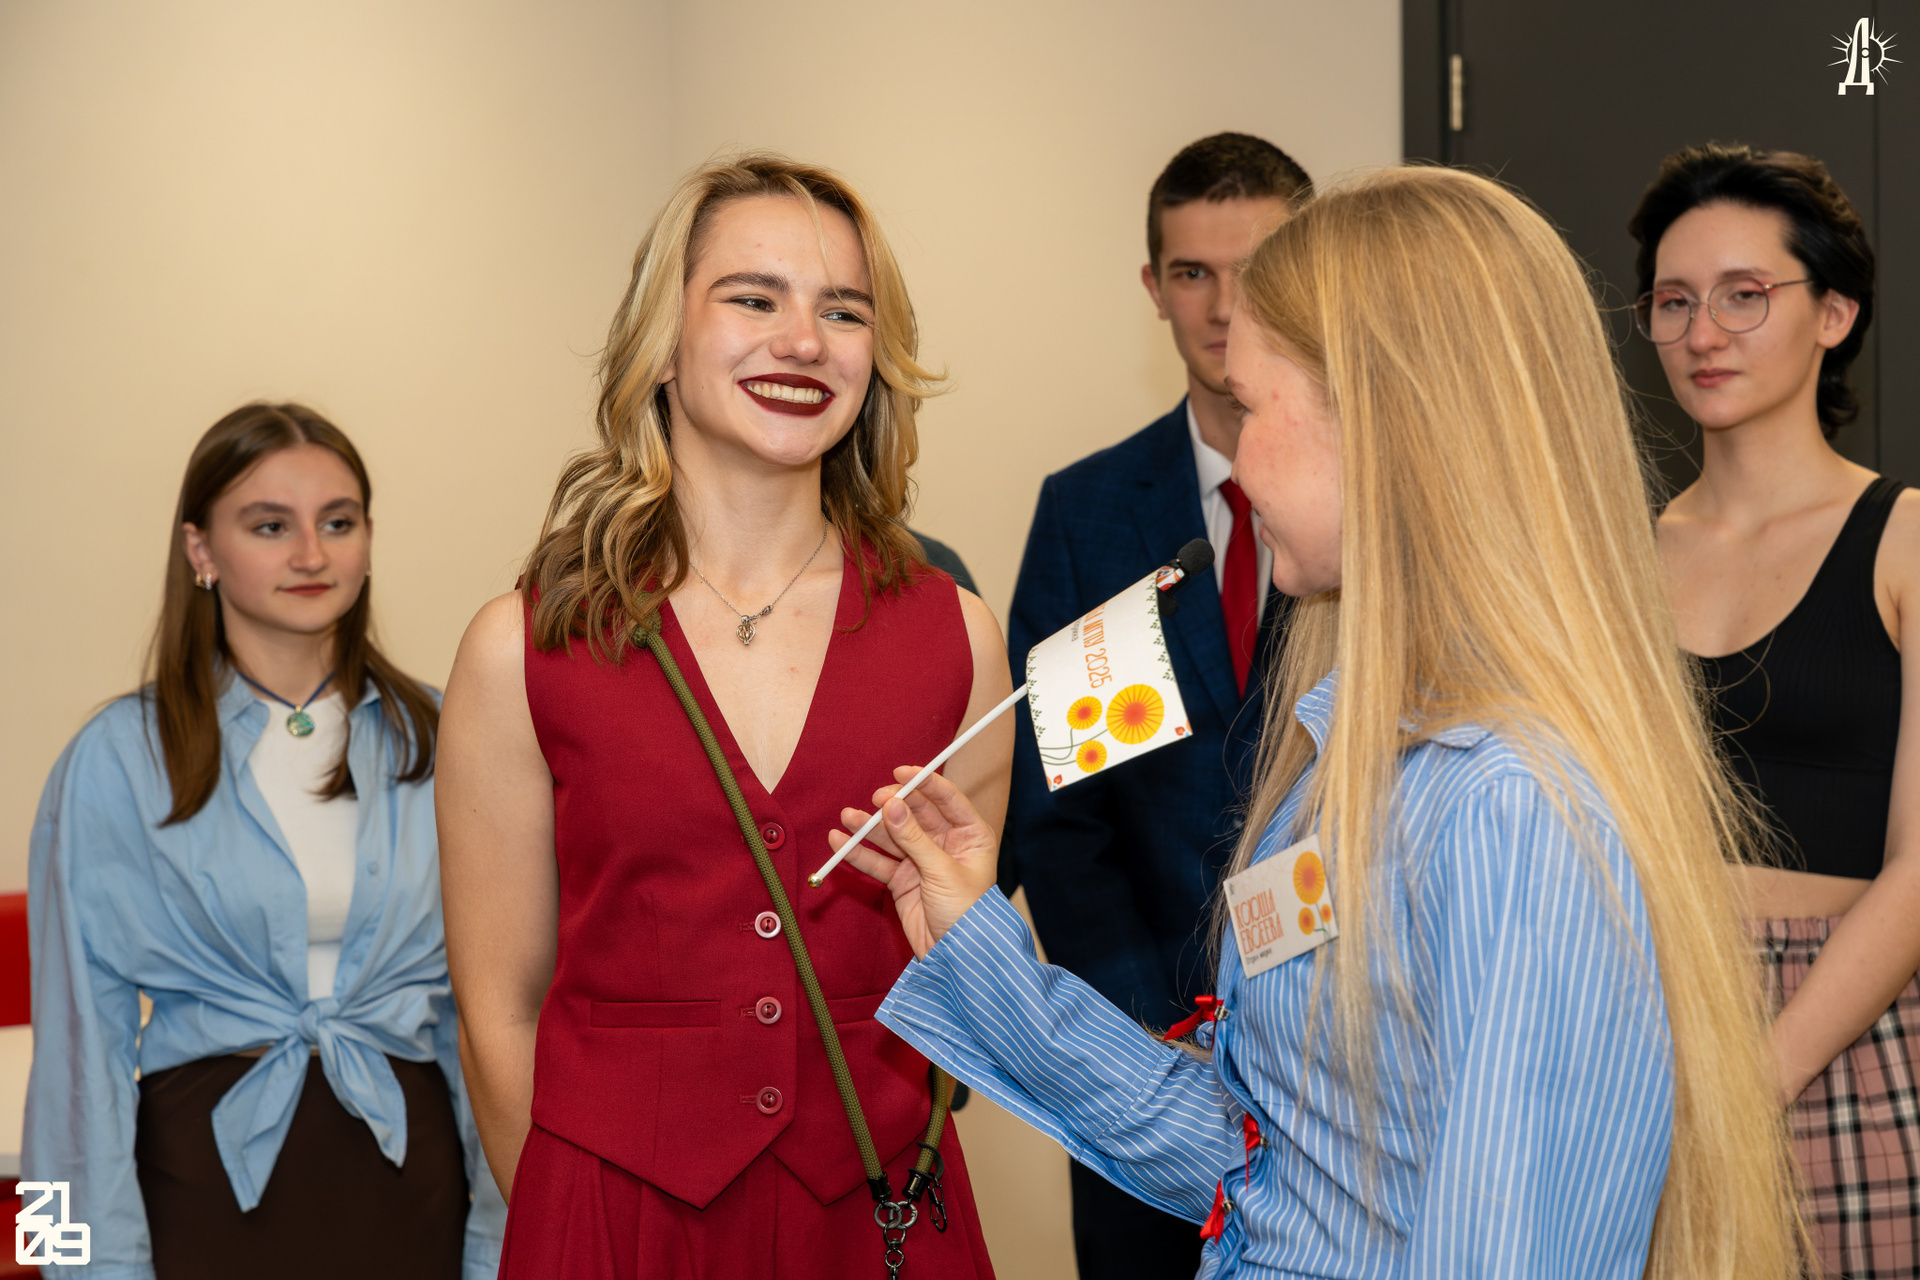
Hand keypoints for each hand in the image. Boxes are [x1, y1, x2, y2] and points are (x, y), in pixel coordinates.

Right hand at [830, 767, 999, 957]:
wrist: (956, 959)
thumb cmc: (965, 914)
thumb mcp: (941, 871)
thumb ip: (914, 838)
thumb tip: (891, 805)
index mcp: (971, 835)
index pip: (947, 799)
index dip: (925, 783)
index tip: (901, 773)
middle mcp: (947, 843)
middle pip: (915, 814)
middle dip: (892, 805)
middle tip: (874, 800)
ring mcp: (922, 861)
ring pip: (893, 836)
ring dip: (869, 827)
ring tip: (847, 817)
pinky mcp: (903, 880)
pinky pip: (879, 861)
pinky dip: (860, 853)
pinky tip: (840, 841)